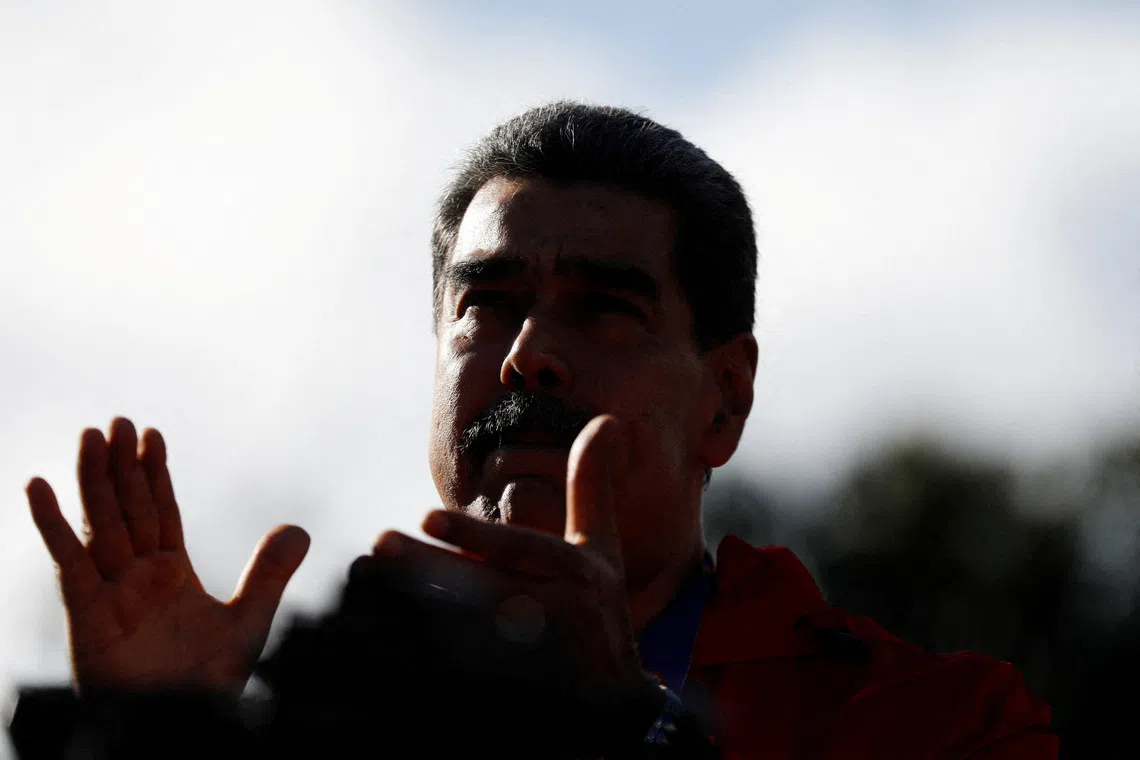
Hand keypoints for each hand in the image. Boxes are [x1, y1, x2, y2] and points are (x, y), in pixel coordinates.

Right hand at [26, 418, 309, 696]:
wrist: (183, 725)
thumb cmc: (207, 683)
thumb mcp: (249, 620)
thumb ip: (269, 574)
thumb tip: (299, 528)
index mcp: (171, 573)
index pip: (161, 510)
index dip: (154, 473)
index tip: (151, 434)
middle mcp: (137, 576)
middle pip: (127, 508)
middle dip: (122, 466)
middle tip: (116, 421)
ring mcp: (110, 592)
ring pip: (99, 524)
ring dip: (92, 480)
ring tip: (89, 436)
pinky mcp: (87, 614)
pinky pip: (68, 562)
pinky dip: (53, 525)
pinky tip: (39, 487)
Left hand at [371, 415, 660, 741]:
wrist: (618, 708)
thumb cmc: (599, 612)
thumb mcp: (602, 549)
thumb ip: (591, 487)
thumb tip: (605, 421)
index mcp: (578, 574)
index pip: (518, 551)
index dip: (474, 535)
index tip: (425, 517)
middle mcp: (564, 617)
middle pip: (486, 590)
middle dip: (431, 569)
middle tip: (378, 546)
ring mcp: (542, 665)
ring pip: (470, 636)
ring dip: (419, 614)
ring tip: (367, 590)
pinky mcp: (520, 701)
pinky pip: (466, 683)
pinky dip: (427, 666)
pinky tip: (385, 647)